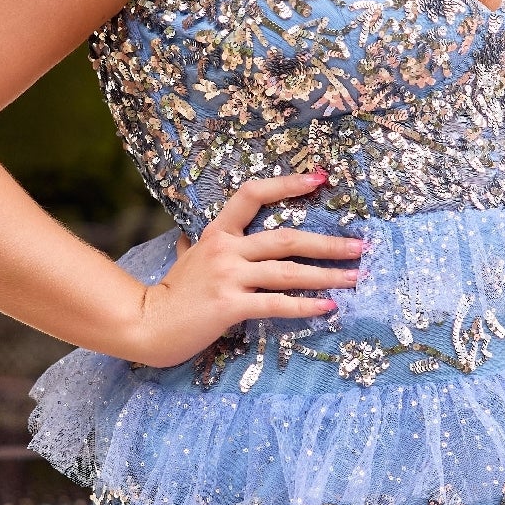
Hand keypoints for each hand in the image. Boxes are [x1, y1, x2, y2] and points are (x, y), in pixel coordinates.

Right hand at [126, 171, 364, 368]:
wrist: (145, 324)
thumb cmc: (171, 294)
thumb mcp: (184, 260)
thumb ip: (194, 247)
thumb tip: (190, 239)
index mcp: (218, 233)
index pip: (253, 194)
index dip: (287, 185)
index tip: (320, 179)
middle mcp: (225, 250)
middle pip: (286, 238)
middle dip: (328, 243)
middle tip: (359, 246)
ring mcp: (228, 277)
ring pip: (288, 271)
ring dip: (327, 275)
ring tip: (354, 277)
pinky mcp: (230, 306)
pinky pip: (276, 304)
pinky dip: (305, 306)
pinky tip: (328, 307)